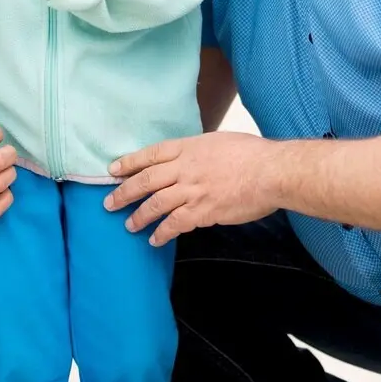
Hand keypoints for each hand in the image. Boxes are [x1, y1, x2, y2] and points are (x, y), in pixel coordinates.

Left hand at [104, 132, 282, 245]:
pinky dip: (162, 232)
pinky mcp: (203, 211)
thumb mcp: (218, 142)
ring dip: (139, 216)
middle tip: (109, 203)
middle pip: (145, 180)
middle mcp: (185, 168)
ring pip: (155, 204)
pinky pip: (175, 224)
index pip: (151, 154)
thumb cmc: (251, 154)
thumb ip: (198, 152)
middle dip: (124, 192)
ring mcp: (192, 190)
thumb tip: (188, 160)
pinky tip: (154, 239)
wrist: (271, 172)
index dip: (129, 162)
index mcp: (189, 147)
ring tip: (129, 225)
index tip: (113, 170)